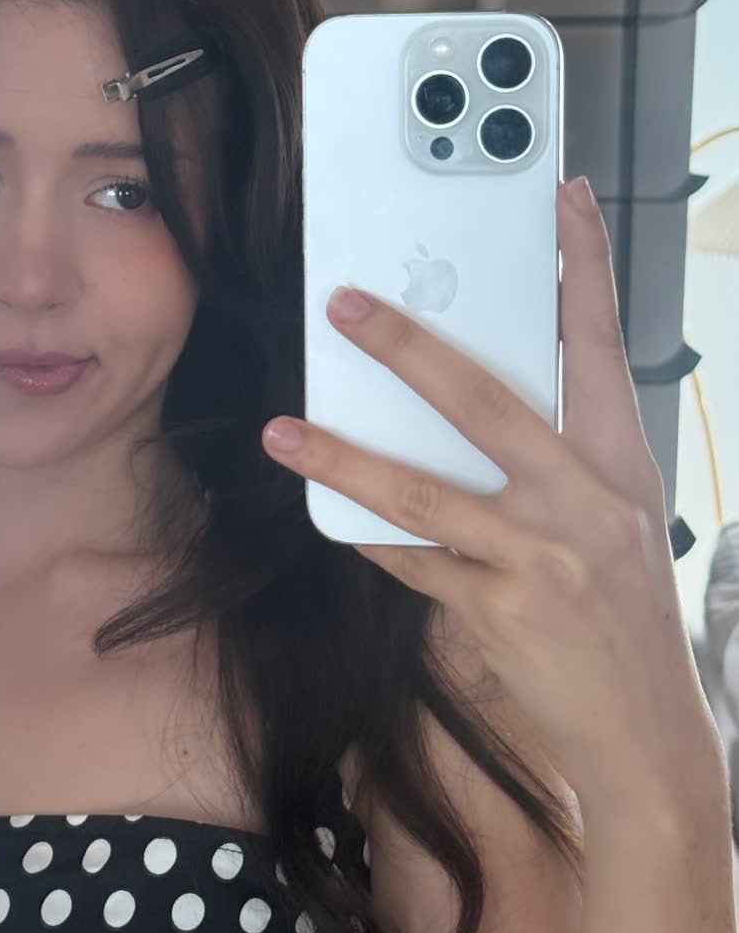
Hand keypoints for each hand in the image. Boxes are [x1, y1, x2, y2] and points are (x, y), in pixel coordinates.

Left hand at [262, 177, 724, 819]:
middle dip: (407, 346)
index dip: (586, 265)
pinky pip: (414, 562)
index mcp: (621, 465)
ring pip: (422, 490)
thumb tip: (463, 407)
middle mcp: (587, 501)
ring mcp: (543, 557)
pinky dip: (369, 538)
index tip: (566, 196)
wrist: (649, 736)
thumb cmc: (624, 618)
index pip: (601, 346)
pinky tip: (329, 515)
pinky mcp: (501, 612)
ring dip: (342, 456)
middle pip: (484, 401)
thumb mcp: (616, 525)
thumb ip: (557, 464)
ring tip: (283, 428)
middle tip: (345, 305)